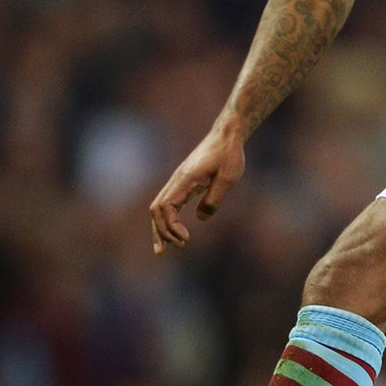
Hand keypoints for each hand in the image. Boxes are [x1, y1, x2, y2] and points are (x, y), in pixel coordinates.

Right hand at [149, 125, 245, 253]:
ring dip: (160, 227)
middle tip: (173, 249)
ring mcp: (178, 181)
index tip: (186, 238)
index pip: (165, 207)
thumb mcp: (228, 178)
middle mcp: (176, 181)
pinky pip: (169, 203)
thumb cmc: (229, 155)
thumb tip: (200, 219)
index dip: (171, 226)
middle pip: (157, 209)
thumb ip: (214, 199)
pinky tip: (174, 231)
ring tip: (163, 249)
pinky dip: (168, 219)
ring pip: (160, 207)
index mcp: (184, 180)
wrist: (226, 136)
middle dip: (160, 231)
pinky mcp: (184, 183)